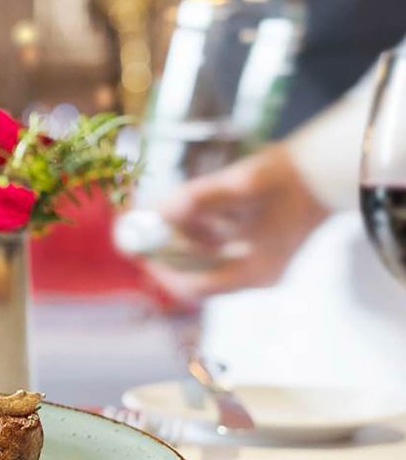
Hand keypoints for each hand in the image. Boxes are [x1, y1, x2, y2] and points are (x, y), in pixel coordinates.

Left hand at [144, 146, 330, 300]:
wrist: (320, 172)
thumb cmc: (286, 177)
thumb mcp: (241, 180)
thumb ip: (199, 197)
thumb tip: (160, 211)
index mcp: (255, 271)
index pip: (193, 286)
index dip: (161, 269)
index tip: (138, 250)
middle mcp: (253, 276)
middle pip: (193, 277)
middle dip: (165, 253)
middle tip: (140, 231)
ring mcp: (252, 268)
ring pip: (199, 263)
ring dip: (179, 241)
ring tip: (170, 211)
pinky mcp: (250, 256)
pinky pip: (211, 253)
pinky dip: (196, 235)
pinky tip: (195, 211)